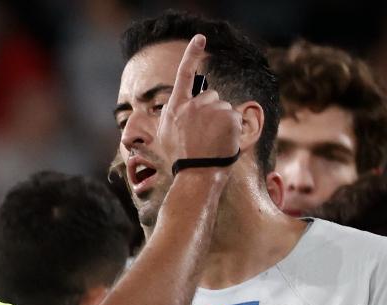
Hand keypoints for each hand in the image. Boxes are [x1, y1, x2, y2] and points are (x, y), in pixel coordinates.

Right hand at [157, 34, 241, 165]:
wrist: (197, 173)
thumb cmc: (180, 159)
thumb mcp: (164, 136)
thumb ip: (171, 117)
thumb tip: (175, 109)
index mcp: (175, 108)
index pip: (183, 75)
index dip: (191, 54)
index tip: (200, 38)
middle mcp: (192, 105)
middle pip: (210, 95)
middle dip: (211, 109)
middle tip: (205, 134)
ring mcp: (211, 109)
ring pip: (223, 106)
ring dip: (221, 120)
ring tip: (213, 140)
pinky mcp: (228, 116)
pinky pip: (234, 116)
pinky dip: (232, 128)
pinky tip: (224, 141)